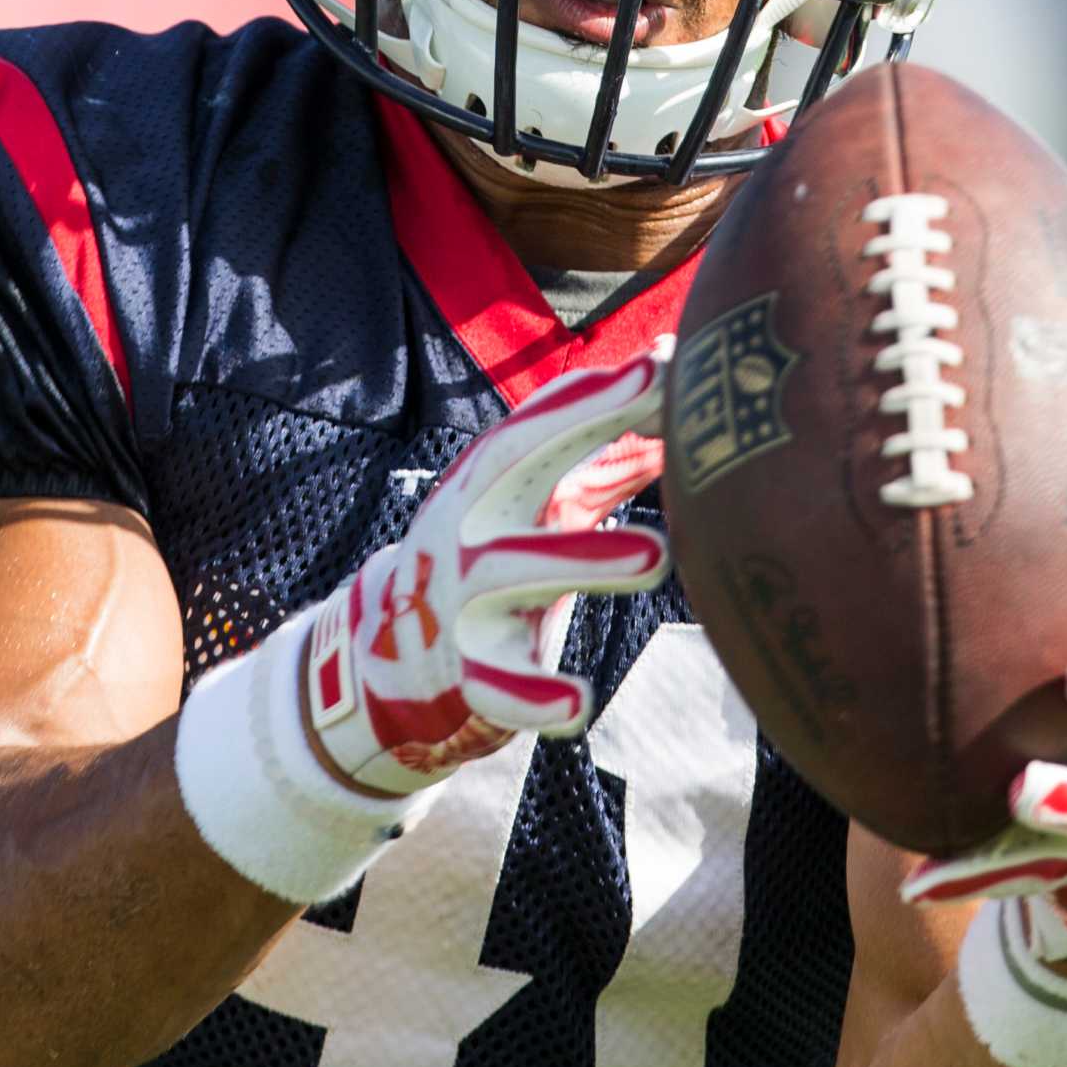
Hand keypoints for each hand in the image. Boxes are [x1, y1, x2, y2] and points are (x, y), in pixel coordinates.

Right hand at [303, 344, 671, 795]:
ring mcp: (459, 601)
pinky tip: (577, 704)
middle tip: (666, 421)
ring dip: (585, 559)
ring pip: (516, 573)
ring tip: (657, 557)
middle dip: (582, 435)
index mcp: (482, 484)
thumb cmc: (493, 560)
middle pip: (513, 471)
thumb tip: (675, 378)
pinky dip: (533, 697)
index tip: (663, 363)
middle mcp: (464, 528)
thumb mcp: (534, 504)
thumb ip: (606, 454)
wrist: (391, 663)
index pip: (533, 424)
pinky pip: (500, 689)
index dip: (594, 394)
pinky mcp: (468, 678)